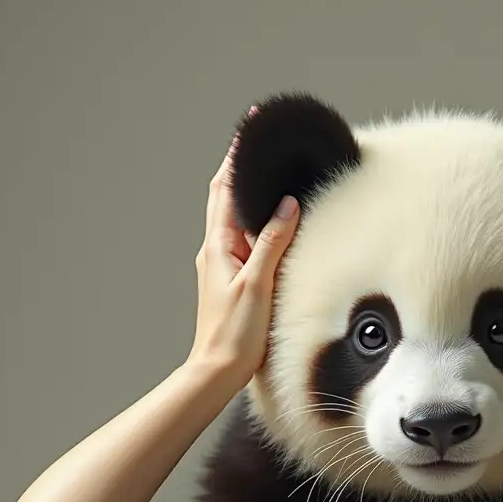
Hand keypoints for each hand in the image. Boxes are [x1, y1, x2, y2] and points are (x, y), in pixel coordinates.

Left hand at [187, 105, 301, 385]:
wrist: (218, 372)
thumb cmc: (234, 335)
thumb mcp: (257, 284)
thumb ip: (272, 242)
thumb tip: (287, 205)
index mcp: (217, 247)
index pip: (224, 190)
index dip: (235, 158)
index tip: (248, 129)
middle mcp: (216, 252)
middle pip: (228, 199)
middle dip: (243, 169)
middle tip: (262, 142)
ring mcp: (224, 267)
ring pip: (237, 220)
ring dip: (252, 195)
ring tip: (272, 175)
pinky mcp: (235, 282)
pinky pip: (247, 242)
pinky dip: (259, 224)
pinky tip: (275, 224)